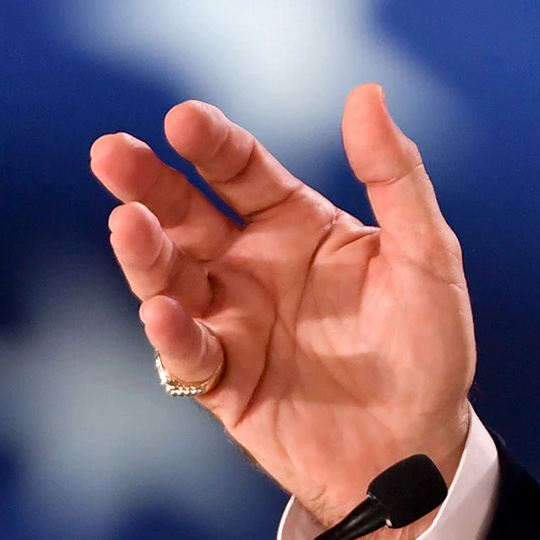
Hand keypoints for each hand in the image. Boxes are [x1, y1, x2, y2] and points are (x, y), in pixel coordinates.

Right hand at [88, 85, 472, 539]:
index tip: (183, 119)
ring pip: (170, 279)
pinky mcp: (223, 384)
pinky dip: (171, 334)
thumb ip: (396, 177)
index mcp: (295, 225)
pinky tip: (162, 311)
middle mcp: (251, 267)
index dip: (211, 144)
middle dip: (147, 184)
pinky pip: (186, 355)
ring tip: (127, 224)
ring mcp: (231, 323)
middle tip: (111, 152)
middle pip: (184, 215)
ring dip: (144, 253)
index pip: (240, 170)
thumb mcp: (426, 255)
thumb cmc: (427, 346)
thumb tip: (367, 92)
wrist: (421, 447)